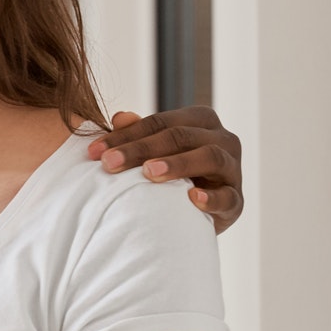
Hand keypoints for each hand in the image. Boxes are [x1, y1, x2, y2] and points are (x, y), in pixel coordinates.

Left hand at [88, 108, 243, 233]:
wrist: (193, 214)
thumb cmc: (170, 174)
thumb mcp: (152, 153)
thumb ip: (137, 134)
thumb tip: (120, 116)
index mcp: (200, 120)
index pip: (159, 122)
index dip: (124, 135)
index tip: (93, 152)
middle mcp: (222, 139)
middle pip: (181, 136)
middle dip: (141, 149)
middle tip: (110, 163)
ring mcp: (233, 169)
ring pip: (210, 157)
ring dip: (178, 164)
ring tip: (148, 173)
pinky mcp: (237, 201)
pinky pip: (229, 197)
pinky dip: (212, 198)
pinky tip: (192, 198)